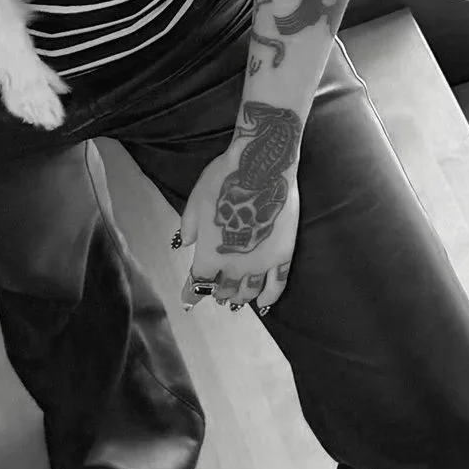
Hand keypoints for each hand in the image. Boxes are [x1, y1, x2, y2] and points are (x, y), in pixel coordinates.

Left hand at [175, 106, 301, 313]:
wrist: (262, 166)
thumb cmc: (224, 179)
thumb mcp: (196, 199)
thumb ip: (189, 226)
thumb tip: (186, 242)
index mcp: (208, 254)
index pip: (197, 284)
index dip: (191, 293)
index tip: (188, 299)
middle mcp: (233, 266)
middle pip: (223, 290)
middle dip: (217, 293)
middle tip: (215, 293)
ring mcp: (260, 263)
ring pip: (248, 292)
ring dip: (239, 296)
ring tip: (236, 297)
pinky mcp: (282, 256)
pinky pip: (277, 285)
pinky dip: (269, 297)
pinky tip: (264, 303)